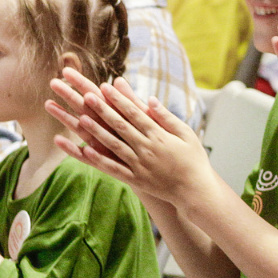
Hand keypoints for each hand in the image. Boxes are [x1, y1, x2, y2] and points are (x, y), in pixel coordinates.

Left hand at [47, 70, 219, 201]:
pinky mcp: (136, 180)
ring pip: (113, 145)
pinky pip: (114, 169)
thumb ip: (166, 117)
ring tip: (81, 117)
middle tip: (86, 95)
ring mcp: (139, 165)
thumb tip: (150, 100)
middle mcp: (147, 148)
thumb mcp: (186, 134)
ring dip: (96, 131)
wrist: (196, 191)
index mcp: (159, 135)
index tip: (105, 86)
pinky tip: (85, 150)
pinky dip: (99, 160)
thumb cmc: (193, 159)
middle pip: (120, 125)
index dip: (118, 99)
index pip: (134, 113)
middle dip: (102, 109)